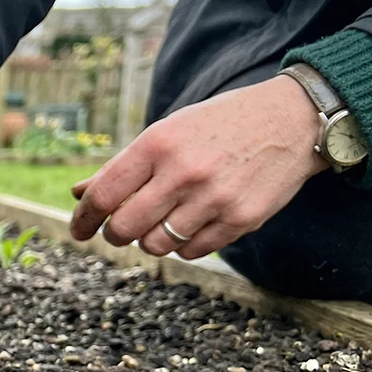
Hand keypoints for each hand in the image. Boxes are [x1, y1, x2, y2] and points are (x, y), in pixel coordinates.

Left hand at [70, 75, 328, 257]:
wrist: (292, 119)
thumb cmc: (216, 126)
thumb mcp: (166, 132)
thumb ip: (122, 166)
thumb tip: (79, 193)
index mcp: (158, 144)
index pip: (104, 194)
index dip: (84, 219)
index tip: (80, 230)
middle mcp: (185, 171)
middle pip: (124, 228)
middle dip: (115, 234)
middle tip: (120, 229)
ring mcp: (215, 197)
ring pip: (156, 245)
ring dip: (150, 240)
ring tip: (161, 222)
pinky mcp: (242, 218)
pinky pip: (192, 251)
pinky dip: (183, 245)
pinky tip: (191, 225)